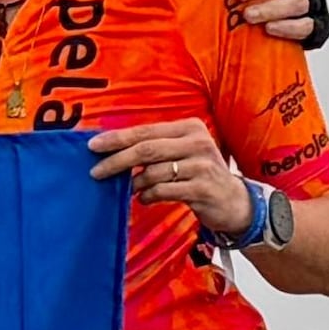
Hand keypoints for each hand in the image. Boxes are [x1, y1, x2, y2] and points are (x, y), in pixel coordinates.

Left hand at [88, 114, 249, 241]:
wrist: (235, 202)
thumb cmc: (199, 174)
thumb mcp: (183, 153)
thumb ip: (155, 148)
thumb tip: (113, 149)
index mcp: (189, 127)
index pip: (145, 131)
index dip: (117, 138)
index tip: (93, 147)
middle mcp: (197, 142)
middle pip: (146, 150)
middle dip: (117, 161)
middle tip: (96, 171)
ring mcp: (202, 166)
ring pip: (154, 172)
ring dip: (135, 183)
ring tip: (130, 189)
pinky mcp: (202, 189)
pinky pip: (164, 191)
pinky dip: (148, 195)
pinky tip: (145, 198)